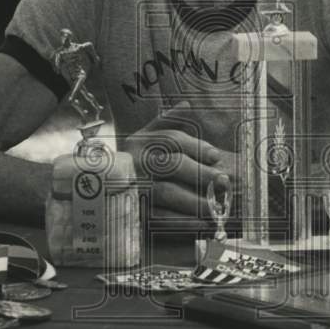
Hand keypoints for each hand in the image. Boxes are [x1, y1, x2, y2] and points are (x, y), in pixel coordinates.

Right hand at [121, 101, 231, 217]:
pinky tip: (202, 223)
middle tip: (223, 181)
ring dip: (196, 200)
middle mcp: (135, 163)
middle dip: (202, 173)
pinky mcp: (135, 212)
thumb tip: (187, 104)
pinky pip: (160, 218)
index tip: (217, 156)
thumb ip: (166, 122)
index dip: (197, 146)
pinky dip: (183, 221)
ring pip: (168, 192)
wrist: (106, 190)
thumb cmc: (136, 159)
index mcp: (140, 141)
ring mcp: (134, 188)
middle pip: (173, 165)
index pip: (172, 140)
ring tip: (217, 206)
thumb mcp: (146, 137)